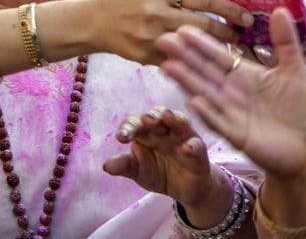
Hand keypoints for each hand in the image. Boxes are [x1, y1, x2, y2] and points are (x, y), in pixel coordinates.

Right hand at [85, 0, 251, 63]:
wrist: (95, 22)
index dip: (228, 7)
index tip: (247, 15)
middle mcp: (155, 13)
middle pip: (201, 24)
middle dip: (227, 31)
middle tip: (243, 34)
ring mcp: (150, 38)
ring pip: (192, 45)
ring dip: (215, 48)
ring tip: (232, 48)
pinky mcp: (146, 58)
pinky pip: (178, 60)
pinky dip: (195, 60)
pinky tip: (209, 59)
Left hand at [102, 107, 231, 220]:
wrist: (186, 190)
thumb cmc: (160, 173)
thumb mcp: (139, 172)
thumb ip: (125, 166)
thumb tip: (106, 166)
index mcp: (147, 132)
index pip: (136, 123)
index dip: (129, 127)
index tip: (121, 137)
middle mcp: (165, 129)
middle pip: (158, 115)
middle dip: (151, 116)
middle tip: (145, 120)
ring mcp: (183, 137)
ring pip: (179, 120)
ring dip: (173, 117)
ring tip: (165, 117)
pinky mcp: (199, 150)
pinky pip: (196, 144)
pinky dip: (192, 145)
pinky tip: (186, 148)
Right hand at [157, 8, 305, 181]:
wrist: (303, 148)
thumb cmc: (297, 109)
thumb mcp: (295, 71)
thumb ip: (285, 42)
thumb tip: (279, 9)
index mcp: (244, 75)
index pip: (218, 56)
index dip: (201, 43)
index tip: (182, 28)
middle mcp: (232, 92)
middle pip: (204, 71)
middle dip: (184, 56)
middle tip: (162, 40)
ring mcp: (231, 113)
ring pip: (205, 93)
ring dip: (187, 81)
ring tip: (166, 66)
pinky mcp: (236, 135)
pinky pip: (219, 122)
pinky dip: (207, 113)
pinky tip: (193, 101)